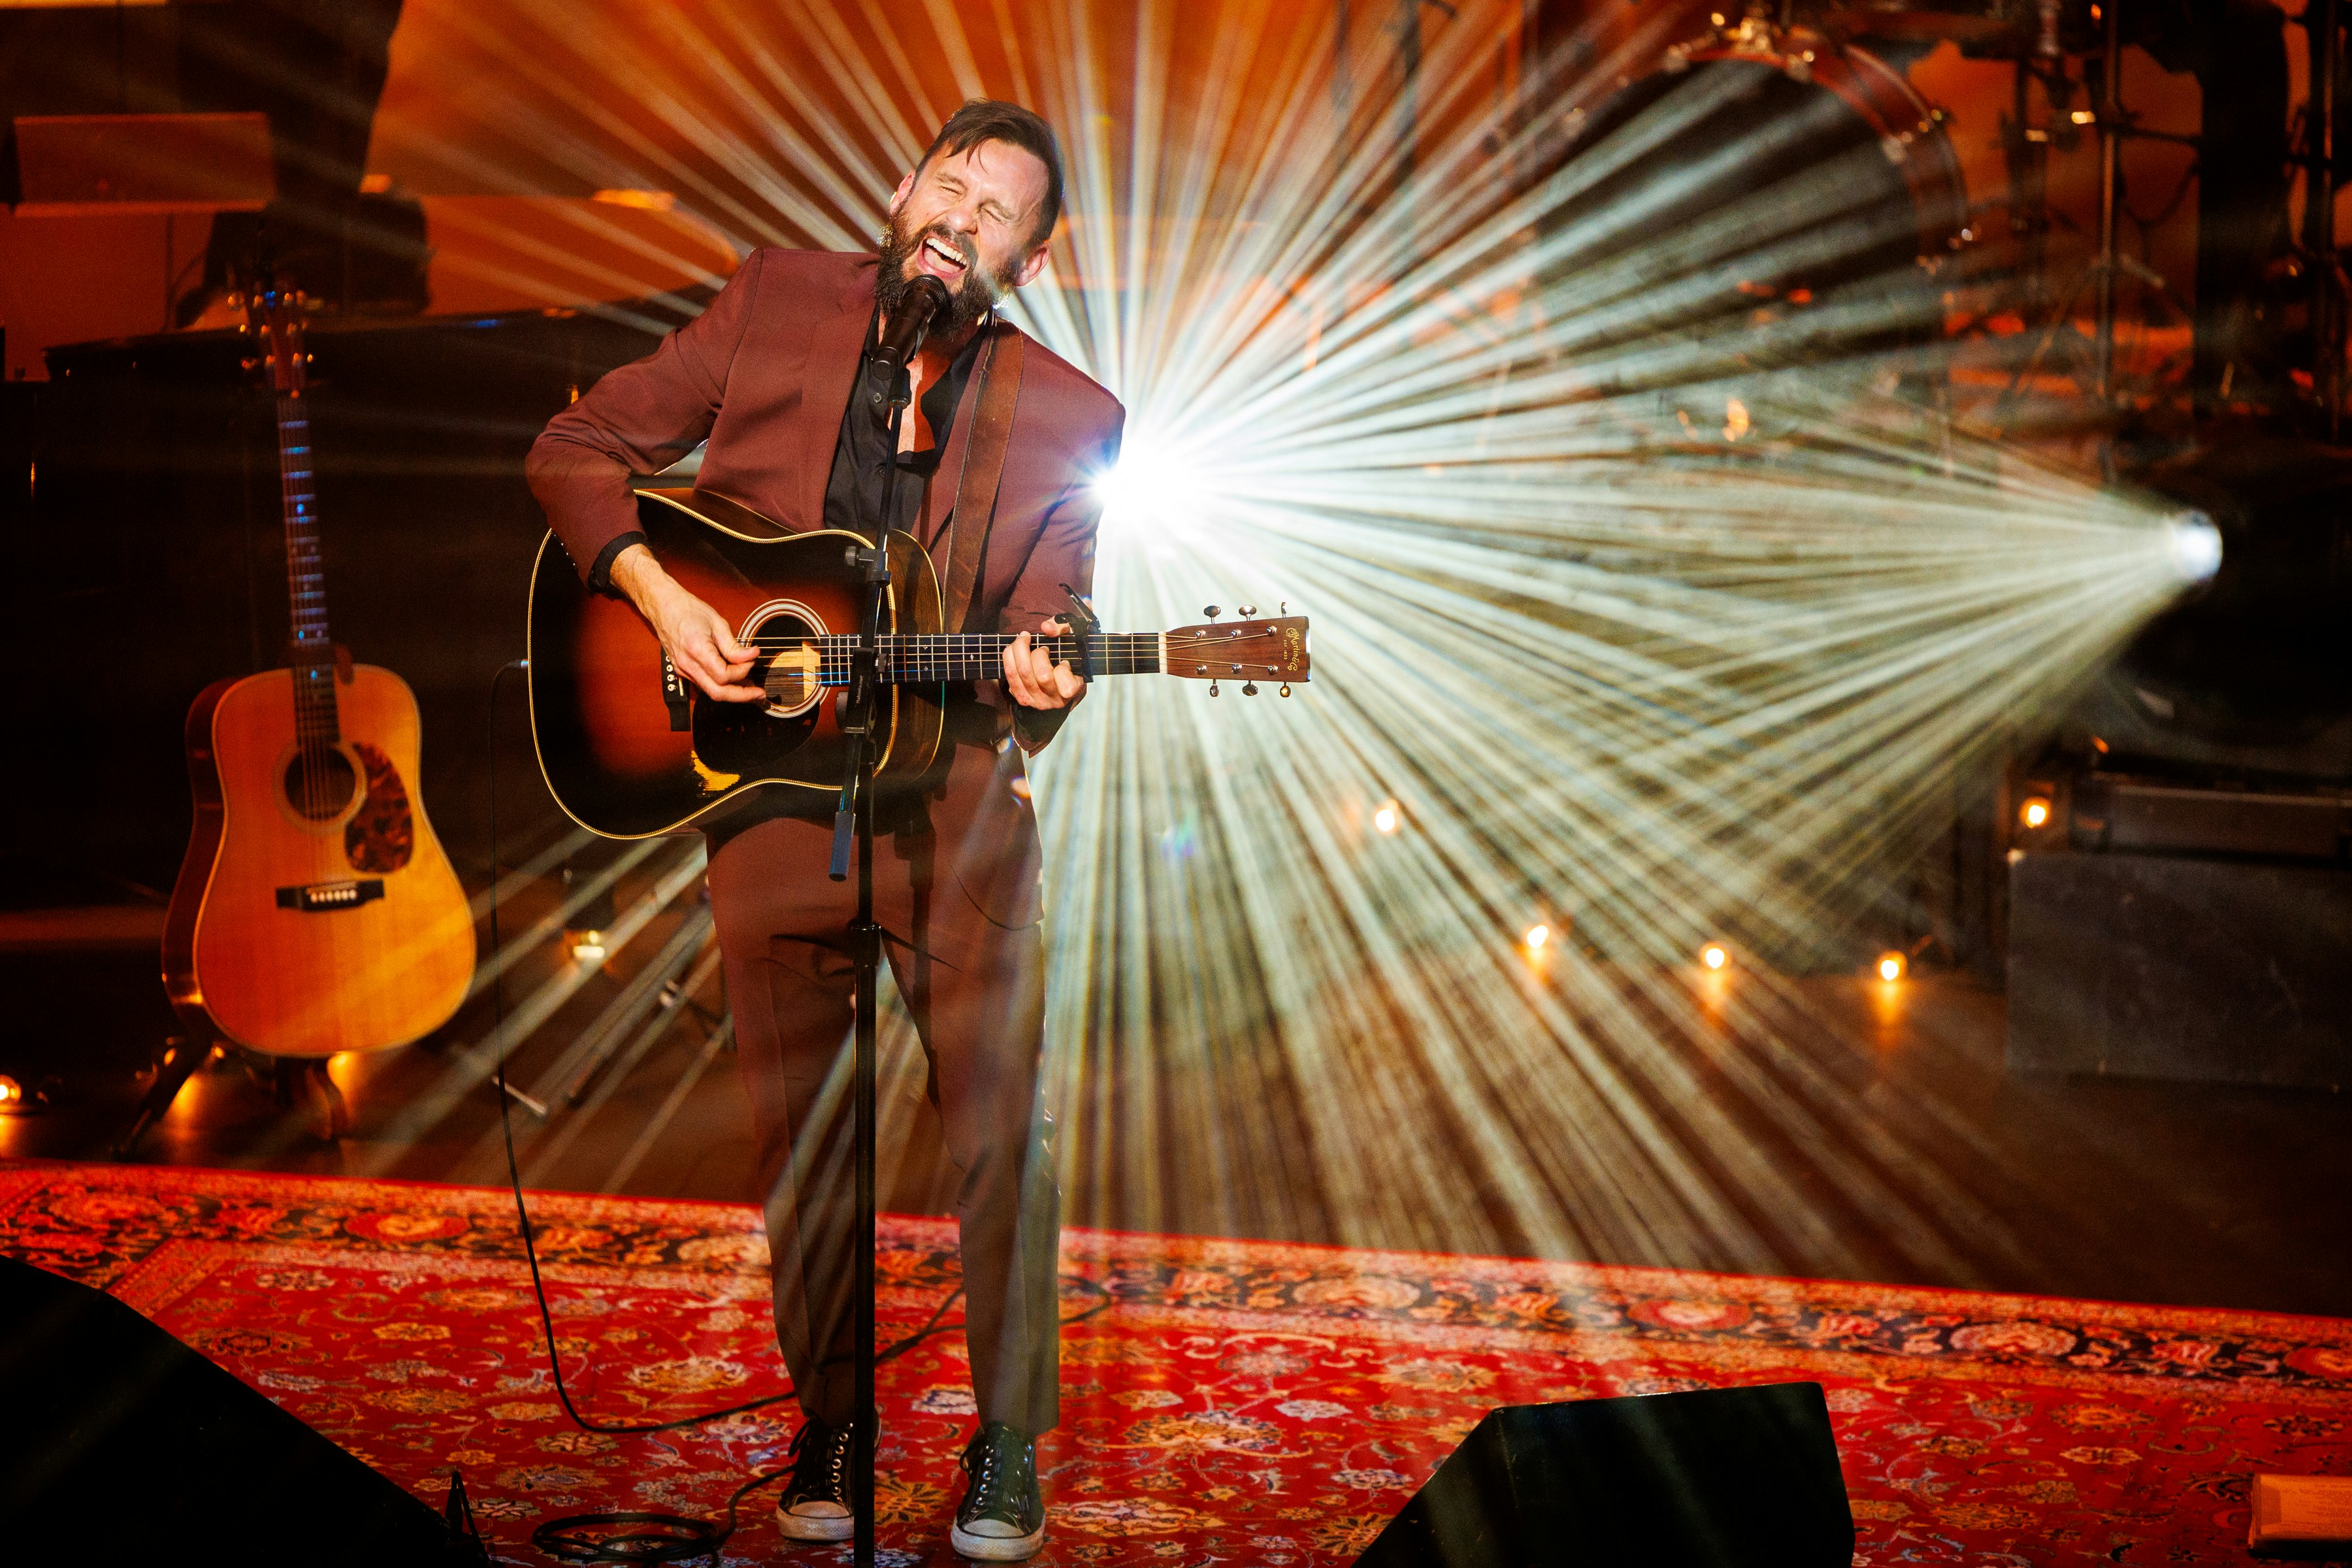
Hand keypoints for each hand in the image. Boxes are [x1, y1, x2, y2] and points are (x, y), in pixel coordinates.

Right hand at [609, 543, 764, 702]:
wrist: (664, 607)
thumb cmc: (689, 611)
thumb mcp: (717, 623)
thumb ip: (734, 645)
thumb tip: (751, 657)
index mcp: (697, 651)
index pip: (724, 675)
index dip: (743, 671)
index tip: (753, 659)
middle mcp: (687, 665)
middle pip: (718, 693)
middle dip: (742, 696)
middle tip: (759, 694)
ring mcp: (683, 670)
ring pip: (711, 692)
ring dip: (733, 693)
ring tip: (751, 689)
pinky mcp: (683, 671)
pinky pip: (704, 685)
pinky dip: (721, 686)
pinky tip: (734, 682)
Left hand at [1002, 618, 1083, 710]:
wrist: (1058, 680)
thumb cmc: (1067, 657)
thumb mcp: (1073, 640)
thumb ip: (1063, 628)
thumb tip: (1046, 627)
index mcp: (1071, 690)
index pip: (1067, 684)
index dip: (1063, 668)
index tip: (1064, 662)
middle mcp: (1053, 700)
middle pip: (1042, 675)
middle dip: (1038, 653)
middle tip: (1042, 646)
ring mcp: (1036, 701)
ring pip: (1022, 674)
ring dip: (1019, 650)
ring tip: (1024, 640)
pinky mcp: (1021, 698)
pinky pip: (1009, 676)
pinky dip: (1009, 658)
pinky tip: (1014, 650)